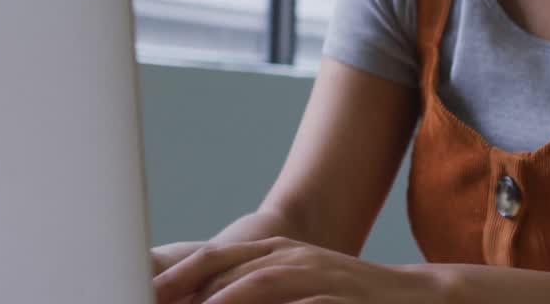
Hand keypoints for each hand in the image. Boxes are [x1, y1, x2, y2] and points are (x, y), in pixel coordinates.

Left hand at [152, 236, 441, 303]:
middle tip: (145, 298)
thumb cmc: (342, 298)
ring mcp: (316, 275)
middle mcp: (289, 257)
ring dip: (221, 299)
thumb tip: (198, 299)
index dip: (171, 274)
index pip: (208, 258)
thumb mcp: (291, 287)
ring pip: (257, 282)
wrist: (413, 298)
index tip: (136, 288)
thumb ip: (247, 291)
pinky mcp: (341, 298)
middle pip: (224, 267)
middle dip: (182, 286)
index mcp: (271, 251)